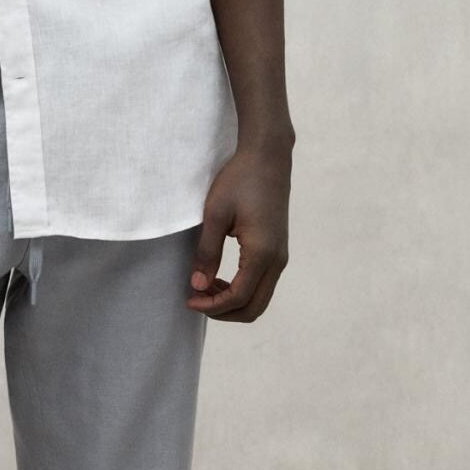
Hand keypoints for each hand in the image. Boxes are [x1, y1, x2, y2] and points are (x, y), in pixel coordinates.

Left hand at [185, 140, 292, 321]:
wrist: (268, 157)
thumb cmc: (240, 180)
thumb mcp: (216, 214)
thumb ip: (207, 252)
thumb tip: (198, 286)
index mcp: (262, 254)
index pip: (238, 298)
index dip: (212, 306)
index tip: (189, 299)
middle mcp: (277, 261)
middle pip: (254, 308)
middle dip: (224, 311)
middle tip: (196, 298)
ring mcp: (281, 256)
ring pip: (260, 298)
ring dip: (233, 301)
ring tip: (205, 286)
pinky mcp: (278, 249)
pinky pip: (263, 283)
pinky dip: (242, 290)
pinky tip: (221, 277)